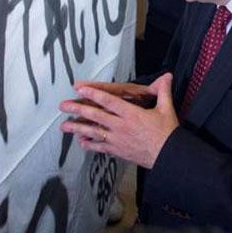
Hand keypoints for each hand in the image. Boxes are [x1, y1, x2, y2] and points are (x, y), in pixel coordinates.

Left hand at [59, 73, 178, 168]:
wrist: (168, 157)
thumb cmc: (167, 133)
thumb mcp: (166, 110)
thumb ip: (163, 92)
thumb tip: (168, 76)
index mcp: (131, 114)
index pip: (109, 101)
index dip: (93, 94)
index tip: (80, 88)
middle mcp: (121, 126)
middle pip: (95, 116)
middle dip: (77, 110)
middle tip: (63, 106)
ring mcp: (117, 140)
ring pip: (94, 133)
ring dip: (77, 128)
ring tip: (63, 126)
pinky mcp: (118, 151)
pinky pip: (100, 148)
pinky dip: (90, 145)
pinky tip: (81, 143)